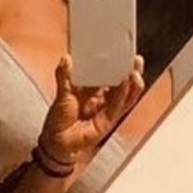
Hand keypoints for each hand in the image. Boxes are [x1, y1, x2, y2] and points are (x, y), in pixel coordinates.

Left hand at [37, 52, 145, 169]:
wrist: (56, 141)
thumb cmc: (59, 118)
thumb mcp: (62, 93)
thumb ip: (65, 76)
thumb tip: (66, 58)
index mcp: (93, 89)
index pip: (108, 73)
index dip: (116, 63)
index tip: (122, 50)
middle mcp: (103, 98)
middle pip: (122, 82)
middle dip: (130, 71)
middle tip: (135, 58)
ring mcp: (107, 109)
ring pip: (126, 94)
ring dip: (132, 82)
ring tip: (135, 69)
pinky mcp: (109, 120)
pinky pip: (119, 106)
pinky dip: (124, 94)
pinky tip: (128, 83)